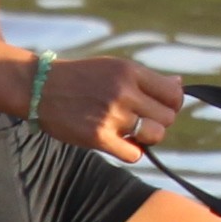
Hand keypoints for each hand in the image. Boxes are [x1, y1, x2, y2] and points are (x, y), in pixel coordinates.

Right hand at [31, 54, 186, 159]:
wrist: (39, 88)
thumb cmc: (81, 78)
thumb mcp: (114, 67)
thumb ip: (147, 79)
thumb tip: (180, 84)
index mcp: (129, 71)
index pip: (174, 94)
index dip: (172, 104)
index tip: (159, 107)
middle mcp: (123, 91)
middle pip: (168, 117)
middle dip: (159, 121)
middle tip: (141, 120)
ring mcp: (111, 115)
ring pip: (155, 135)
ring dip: (148, 137)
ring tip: (132, 131)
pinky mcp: (98, 137)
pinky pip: (134, 154)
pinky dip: (132, 151)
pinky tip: (120, 142)